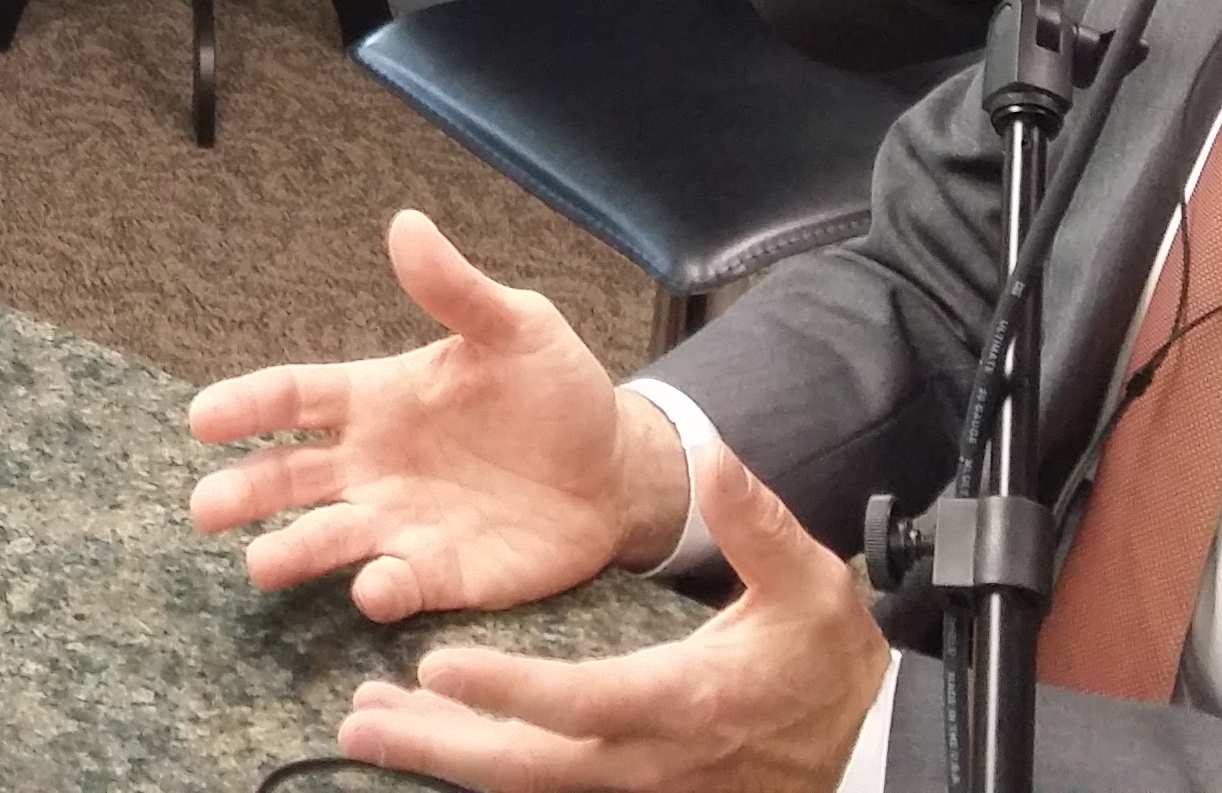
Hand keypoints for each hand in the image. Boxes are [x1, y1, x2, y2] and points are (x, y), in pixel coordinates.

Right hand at [190, 210, 683, 619]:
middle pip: (290, 477)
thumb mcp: (517, 327)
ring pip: (331, 538)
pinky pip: (402, 584)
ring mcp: (403, 523)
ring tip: (261, 563)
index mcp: (378, 398)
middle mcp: (374, 465)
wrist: (617, 470)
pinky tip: (372, 589)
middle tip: (204, 508)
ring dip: (294, 550)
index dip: (247, 405)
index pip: (295, 397)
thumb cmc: (555, 392)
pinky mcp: (444, 575)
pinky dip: (381, 589)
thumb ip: (457, 289)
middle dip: (245, 491)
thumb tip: (406, 224)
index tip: (202, 417)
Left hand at [330, 447, 893, 791]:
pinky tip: (430, 742)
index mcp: (686, 699)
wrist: (860, 744)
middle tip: (360, 714)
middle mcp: (649, 759)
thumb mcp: (810, 585)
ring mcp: (637, 789)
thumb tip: (717, 461)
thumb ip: (758, 524)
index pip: (582, 702)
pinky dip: (480, 769)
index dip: (510, 692)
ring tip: (367, 723)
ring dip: (444, 758)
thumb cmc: (824, 662)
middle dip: (440, 744)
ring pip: (525, 785)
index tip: (439, 666)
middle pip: (529, 765)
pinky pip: (544, 789)